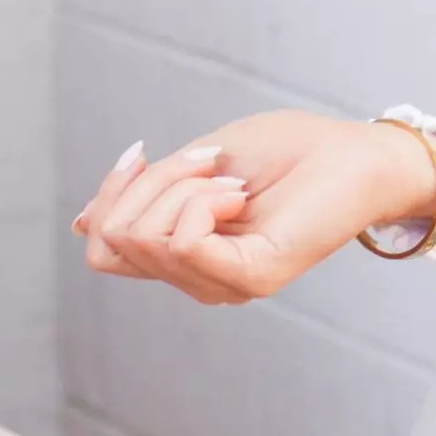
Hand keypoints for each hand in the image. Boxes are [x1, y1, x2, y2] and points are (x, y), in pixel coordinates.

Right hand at [72, 113, 435, 307]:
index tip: (143, 153)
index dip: (108, 196)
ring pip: (144, 237)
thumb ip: (143, 198)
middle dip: (146, 184)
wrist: (356, 151)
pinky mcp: (251, 278)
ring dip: (180, 184)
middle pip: (113, 240)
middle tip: (210, 162)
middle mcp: (199, 279)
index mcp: (183, 255)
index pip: (103, 248)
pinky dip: (199, 202)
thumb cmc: (287, 151)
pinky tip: (238, 193)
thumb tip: (79, 226)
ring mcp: (223, 284)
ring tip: (233, 177)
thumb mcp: (192, 165)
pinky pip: (183, 242)